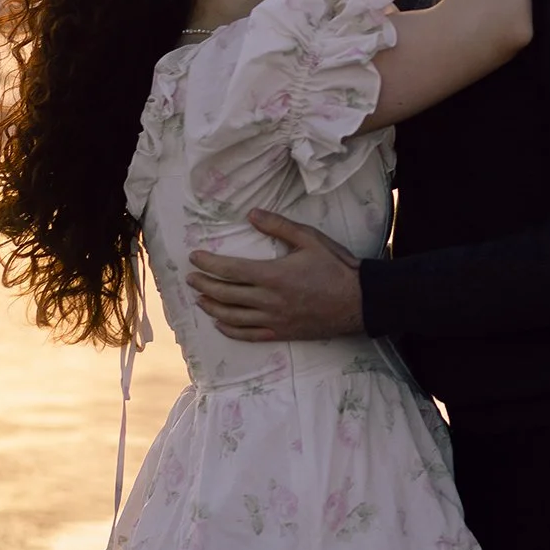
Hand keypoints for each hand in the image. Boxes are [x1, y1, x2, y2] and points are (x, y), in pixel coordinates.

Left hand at [187, 211, 364, 340]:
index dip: (208, 264)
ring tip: (199, 298)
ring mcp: (274, 320)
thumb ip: (278, 226)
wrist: (359, 301)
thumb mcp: (310, 238)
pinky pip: (248, 335)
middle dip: (204, 285)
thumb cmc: (336, 267)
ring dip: (212, 307)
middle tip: (191, 277)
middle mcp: (268, 300)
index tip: (194, 258)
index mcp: (273, 275)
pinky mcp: (281, 333)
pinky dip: (230, 330)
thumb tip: (251, 214)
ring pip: (232, 317)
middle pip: (225, 294)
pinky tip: (220, 323)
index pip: (230, 270)